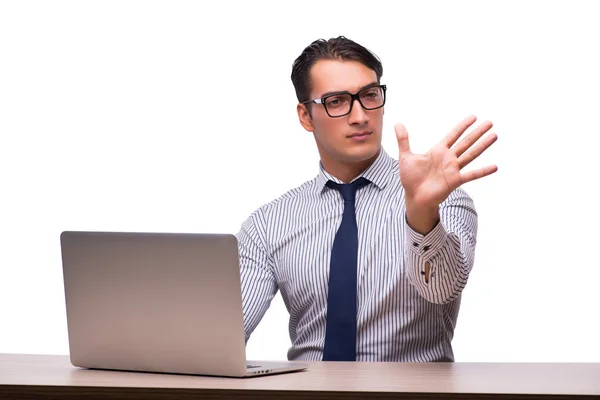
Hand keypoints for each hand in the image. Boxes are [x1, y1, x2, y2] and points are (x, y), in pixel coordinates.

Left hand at [395, 115, 497, 231]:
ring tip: (494, 135)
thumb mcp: (405, 156)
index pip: (453, 135)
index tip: (473, 116)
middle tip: (490, 122)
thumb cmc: (410, 178)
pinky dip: (483, 171)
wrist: (414, 197)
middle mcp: (448, 158)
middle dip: (477, 132)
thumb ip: (403, 140)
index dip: (462, 126)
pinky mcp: (455, 181)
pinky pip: (471, 175)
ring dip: (482, 145)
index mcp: (438, 151)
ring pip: (471, 154)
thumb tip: (397, 123)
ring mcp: (453, 169)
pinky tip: (495, 167)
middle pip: (466, 142)